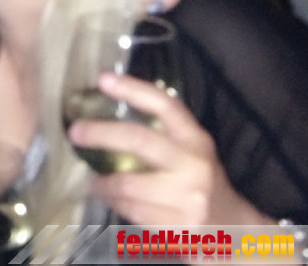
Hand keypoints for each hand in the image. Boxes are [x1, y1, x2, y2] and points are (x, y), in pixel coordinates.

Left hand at [67, 73, 267, 225]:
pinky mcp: (177, 228)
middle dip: (101, 134)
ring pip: (128, 184)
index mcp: (196, 140)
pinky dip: (116, 204)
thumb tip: (107, 115)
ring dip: (102, 182)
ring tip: (92, 181)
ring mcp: (186, 199)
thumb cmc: (202, 181)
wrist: (232, 229)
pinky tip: (112, 200)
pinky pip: (132, 212)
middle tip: (75, 132)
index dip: (133, 89)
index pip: (165, 105)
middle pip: (139, 141)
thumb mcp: (192, 151)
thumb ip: (162, 134)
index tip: (103, 79)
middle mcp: (193, 165)